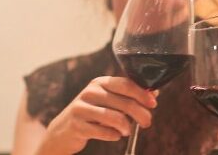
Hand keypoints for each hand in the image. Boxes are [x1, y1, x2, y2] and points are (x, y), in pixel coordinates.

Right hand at [36, 76, 157, 154]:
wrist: (62, 131)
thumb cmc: (92, 114)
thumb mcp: (108, 101)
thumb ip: (128, 96)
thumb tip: (154, 92)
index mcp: (100, 83)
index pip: (126, 84)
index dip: (142, 94)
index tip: (154, 103)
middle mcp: (90, 92)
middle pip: (124, 102)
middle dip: (140, 114)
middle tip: (147, 122)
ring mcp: (81, 108)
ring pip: (114, 117)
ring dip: (126, 127)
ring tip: (127, 131)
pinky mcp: (76, 125)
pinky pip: (103, 131)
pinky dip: (113, 135)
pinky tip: (115, 135)